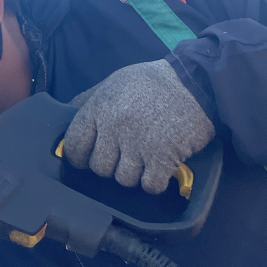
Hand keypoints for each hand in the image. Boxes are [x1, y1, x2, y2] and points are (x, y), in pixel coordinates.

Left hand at [62, 59, 214, 193]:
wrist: (197, 81)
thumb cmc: (153, 82)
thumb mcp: (115, 83)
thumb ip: (92, 104)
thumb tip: (69, 125)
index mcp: (99, 107)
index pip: (74, 145)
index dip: (80, 156)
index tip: (89, 157)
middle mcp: (114, 127)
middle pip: (99, 168)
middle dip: (111, 165)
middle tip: (126, 154)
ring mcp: (138, 144)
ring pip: (123, 180)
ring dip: (135, 174)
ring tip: (145, 158)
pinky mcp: (163, 157)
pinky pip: (149, 185)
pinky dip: (155, 182)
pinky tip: (160, 168)